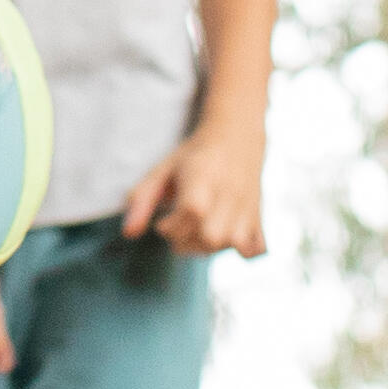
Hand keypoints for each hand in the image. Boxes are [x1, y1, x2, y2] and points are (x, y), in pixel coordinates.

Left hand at [114, 112, 269, 258]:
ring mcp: (247, 207)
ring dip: (208, 248)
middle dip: (186, 242)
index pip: (191, 213)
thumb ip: (142, 199)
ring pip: (231, 245)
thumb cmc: (193, 156)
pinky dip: (242, 252)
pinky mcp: (259, 216)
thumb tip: (128, 234)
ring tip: (198, 233)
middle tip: (179, 228)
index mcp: (204, 179)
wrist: (237, 137)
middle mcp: (229, 194)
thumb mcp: (163, 170)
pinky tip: (227, 238)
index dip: (171, 226)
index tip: (164, 222)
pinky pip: (256, 249)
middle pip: (210, 237)